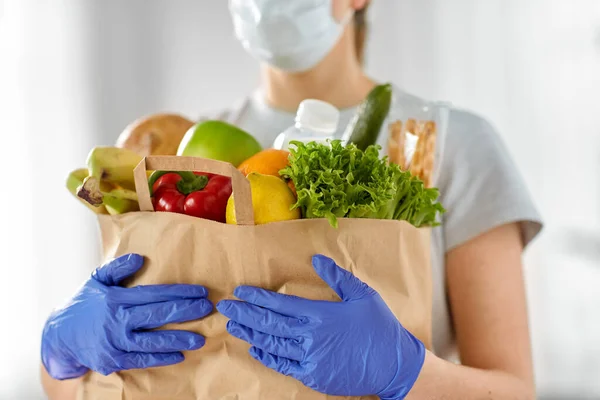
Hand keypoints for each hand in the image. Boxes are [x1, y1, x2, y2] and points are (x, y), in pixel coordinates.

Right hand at [41, 254, 212, 379]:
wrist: (59, 336)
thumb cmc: (84, 304)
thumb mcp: (97, 280)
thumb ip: (118, 268)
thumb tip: (140, 258)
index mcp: (116, 299)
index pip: (154, 294)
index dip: (179, 293)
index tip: (200, 291)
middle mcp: (116, 321)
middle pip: (157, 316)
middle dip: (185, 312)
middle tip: (207, 309)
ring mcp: (115, 342)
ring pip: (152, 341)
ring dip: (178, 339)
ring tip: (200, 338)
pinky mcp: (113, 360)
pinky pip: (141, 359)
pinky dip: (161, 358)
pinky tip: (179, 355)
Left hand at [217, 255, 424, 398]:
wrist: (394, 364)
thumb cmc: (380, 327)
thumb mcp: (362, 294)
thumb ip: (336, 276)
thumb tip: (315, 259)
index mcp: (321, 315)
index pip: (280, 304)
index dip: (257, 297)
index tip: (240, 291)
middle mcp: (311, 337)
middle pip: (269, 324)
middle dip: (244, 314)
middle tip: (224, 308)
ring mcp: (310, 359)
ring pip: (272, 345)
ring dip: (250, 334)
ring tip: (233, 325)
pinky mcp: (314, 376)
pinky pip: (284, 366)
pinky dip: (267, 357)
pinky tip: (255, 349)